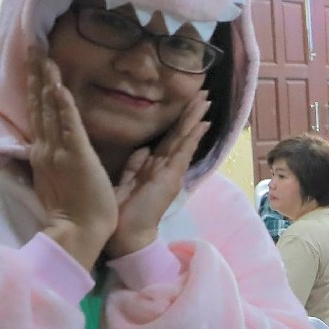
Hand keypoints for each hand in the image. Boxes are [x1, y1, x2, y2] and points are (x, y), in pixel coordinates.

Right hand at [29, 59, 115, 271]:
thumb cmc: (73, 210)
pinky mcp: (75, 158)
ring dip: (46, 81)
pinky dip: (63, 107)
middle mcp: (46, 147)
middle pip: (39, 103)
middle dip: (36, 73)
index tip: (34, 62)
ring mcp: (59, 151)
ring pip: (50, 110)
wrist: (77, 232)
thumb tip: (42, 146)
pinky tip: (59, 88)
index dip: (35, 86)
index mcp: (44, 152)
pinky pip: (69, 128)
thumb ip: (47, 159)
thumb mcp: (54, 179)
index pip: (39, 112)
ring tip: (43, 55)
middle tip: (34, 44)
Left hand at [108, 91, 206, 256]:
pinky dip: (193, 137)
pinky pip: (184, 152)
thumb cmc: (121, 212)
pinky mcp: (171, 177)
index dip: (177, 120)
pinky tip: (203, 123)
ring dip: (196, 119)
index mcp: (154, 167)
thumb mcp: (126, 181)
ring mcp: (171, 172)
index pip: (169, 139)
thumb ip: (134, 165)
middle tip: (204, 93)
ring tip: (207, 101)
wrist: (125, 234)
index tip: (186, 103)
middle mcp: (166, 167)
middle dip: (191, 113)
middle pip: (181, 134)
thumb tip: (143, 148)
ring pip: (185, 139)